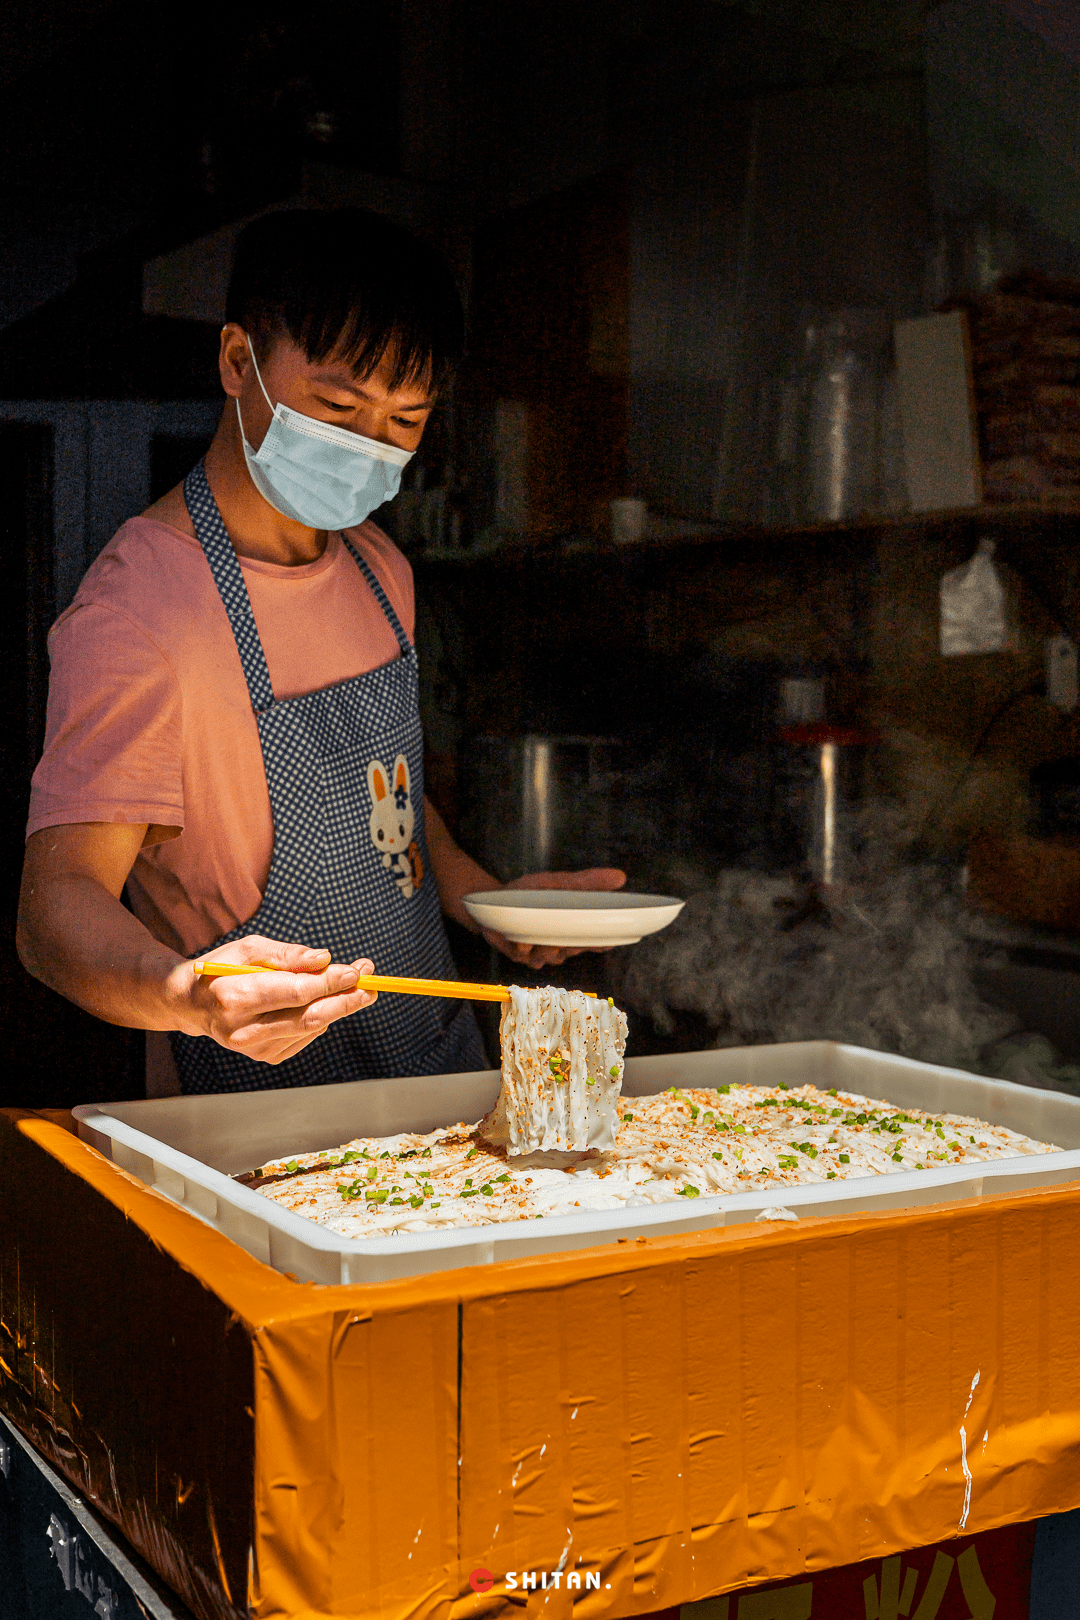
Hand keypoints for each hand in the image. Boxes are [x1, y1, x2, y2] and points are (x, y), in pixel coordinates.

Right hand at [170, 935, 378, 1064]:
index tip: (356, 971)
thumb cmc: (222, 969)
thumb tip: (324, 959)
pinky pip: (305, 1036)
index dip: (329, 982)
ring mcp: (254, 1048)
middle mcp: (243, 1030)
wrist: (193, 1004)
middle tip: (371, 985)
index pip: (294, 993)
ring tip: (355, 985)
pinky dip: (320, 1017)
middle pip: (308, 1017)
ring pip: (311, 1028)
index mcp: (235, 998)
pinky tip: (321, 1002)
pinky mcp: (265, 1057)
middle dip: (345, 1000)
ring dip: (339, 1007)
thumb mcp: (248, 949)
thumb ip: (287, 955)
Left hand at [481, 868, 626, 969]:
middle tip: (563, 934)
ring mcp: (541, 951)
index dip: (602, 943)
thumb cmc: (527, 892)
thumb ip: (587, 882)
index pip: (596, 940)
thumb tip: (620, 877)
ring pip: (552, 956)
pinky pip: (529, 958)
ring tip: (539, 935)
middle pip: (574, 950)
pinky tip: (522, 941)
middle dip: (570, 943)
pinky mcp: (522, 955)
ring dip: (547, 946)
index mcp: (573, 927)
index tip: (606, 941)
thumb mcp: (558, 882)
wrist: (491, 900)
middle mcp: (560, 943)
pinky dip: (526, 949)